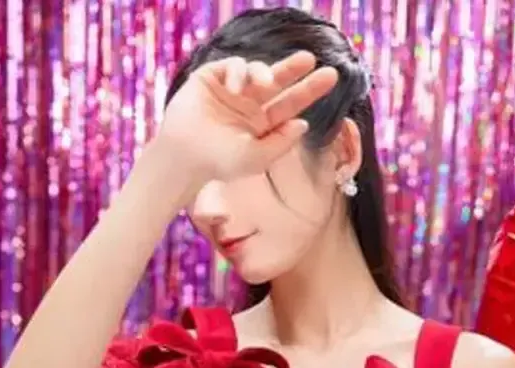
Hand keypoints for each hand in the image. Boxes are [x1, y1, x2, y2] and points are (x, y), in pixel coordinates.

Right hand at [158, 51, 337, 184]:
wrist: (184, 156)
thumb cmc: (219, 162)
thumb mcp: (256, 158)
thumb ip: (282, 143)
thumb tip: (303, 124)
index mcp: (261, 124)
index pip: (290, 105)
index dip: (309, 90)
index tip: (330, 77)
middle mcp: (249, 105)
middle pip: (278, 82)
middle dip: (295, 69)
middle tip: (311, 59)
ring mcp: (231, 90)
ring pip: (257, 71)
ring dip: (265, 72)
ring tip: (266, 82)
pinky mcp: (212, 78)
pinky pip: (233, 65)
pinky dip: (238, 71)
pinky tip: (235, 87)